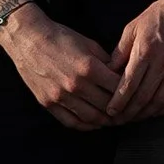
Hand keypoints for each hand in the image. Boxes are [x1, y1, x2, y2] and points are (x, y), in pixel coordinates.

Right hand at [0, 5, 123, 129]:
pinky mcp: (48, 103)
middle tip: (128, 112)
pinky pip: (71, 122)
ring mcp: (61, 96)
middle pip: (107, 106)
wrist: (28, 39)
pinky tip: (93, 123)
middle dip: (120, 111)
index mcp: (89, 68)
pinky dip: (86, 126)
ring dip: (105, 121)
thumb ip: (106, 62)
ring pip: (91, 118)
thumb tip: (121, 76)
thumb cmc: (60, 38)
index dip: (129, 93)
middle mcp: (76, 85)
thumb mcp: (89, 44)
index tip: (134, 95)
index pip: (118, 88)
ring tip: (113, 119)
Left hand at [105, 0, 163, 124]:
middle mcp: (163, 63)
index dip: (118, 101)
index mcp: (145, 51)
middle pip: (143, 97)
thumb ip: (120, 51)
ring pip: (160, 101)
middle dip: (129, 112)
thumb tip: (108, 72)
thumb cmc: (160, 14)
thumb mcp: (133, 27)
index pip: (128, 85)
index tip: (110, 111)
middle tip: (120, 120)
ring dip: (146, 114)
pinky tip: (156, 112)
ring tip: (135, 118)